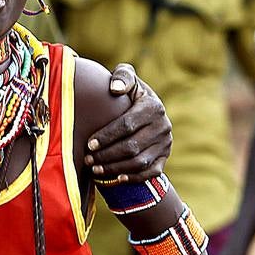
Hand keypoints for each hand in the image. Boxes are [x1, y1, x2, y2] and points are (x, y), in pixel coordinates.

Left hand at [84, 63, 171, 182]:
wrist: (147, 109)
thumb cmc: (128, 92)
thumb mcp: (127, 77)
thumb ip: (122, 76)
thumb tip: (114, 89)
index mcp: (153, 106)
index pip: (127, 125)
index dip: (106, 136)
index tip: (88, 144)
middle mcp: (163, 126)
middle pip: (132, 147)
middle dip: (107, 155)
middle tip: (88, 160)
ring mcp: (165, 143)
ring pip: (139, 162)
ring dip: (115, 168)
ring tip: (95, 169)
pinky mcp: (164, 157)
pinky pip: (150, 173)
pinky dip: (133, 178)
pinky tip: (116, 178)